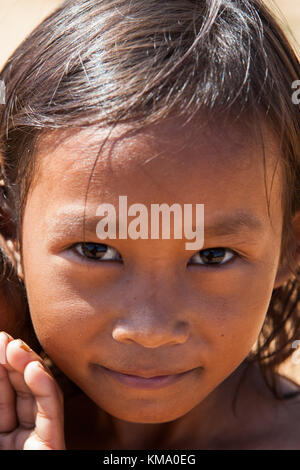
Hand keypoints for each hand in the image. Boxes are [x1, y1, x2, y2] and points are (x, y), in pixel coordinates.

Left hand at [0, 332, 64, 449]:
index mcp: (2, 437)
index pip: (5, 397)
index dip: (2, 369)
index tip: (0, 340)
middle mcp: (21, 438)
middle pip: (22, 392)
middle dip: (14, 362)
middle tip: (5, 338)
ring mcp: (39, 441)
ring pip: (40, 396)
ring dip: (30, 367)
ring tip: (16, 346)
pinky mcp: (53, 447)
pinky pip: (50, 412)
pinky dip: (45, 387)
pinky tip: (34, 368)